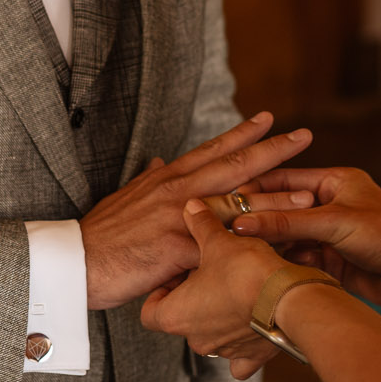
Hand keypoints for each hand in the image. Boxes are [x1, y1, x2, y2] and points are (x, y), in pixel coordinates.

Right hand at [80, 115, 314, 308]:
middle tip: (304, 136)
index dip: (243, 133)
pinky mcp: (176, 248)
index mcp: (167, 178)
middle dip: (272, 150)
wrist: (73, 262)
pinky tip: (275, 248)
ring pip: (235, 203)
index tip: (269, 118)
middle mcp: (176, 189)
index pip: (212, 149)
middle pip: (233, 165)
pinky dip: (249, 245)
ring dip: (274, 198)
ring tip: (307, 193)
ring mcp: (177, 217)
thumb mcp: (125, 197)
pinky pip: (221, 245)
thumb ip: (148, 179)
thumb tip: (158, 160)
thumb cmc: (101, 235)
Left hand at [140, 200, 296, 364]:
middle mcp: (196, 339)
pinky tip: (250, 327)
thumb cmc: (247, 272)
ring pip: (213, 334)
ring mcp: (224, 350)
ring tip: (238, 288)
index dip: (162, 290)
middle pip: (184, 320)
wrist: (288, 298)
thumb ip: (200, 225)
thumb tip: (191, 207)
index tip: (179, 272)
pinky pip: (241, 359)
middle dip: (195, 298)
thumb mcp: (218, 241)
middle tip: (212, 272)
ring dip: (220, 315)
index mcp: (175, 316)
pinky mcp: (252, 356)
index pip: (150, 311)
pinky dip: (244, 346)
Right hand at [229, 167, 380, 306]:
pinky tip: (270, 271)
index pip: (284, 180)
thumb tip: (244, 222)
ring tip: (244, 254)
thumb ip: (289, 222)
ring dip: (271, 246)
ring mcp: (330, 235)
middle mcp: (330, 205)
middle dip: (259, 222)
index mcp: (335, 182)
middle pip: (283, 211)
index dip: (255, 189)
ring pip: (289, 238)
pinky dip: (286, 265)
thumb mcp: (335, 223)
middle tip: (227, 231)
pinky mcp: (332, 262)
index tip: (225, 200)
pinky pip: (299, 260)